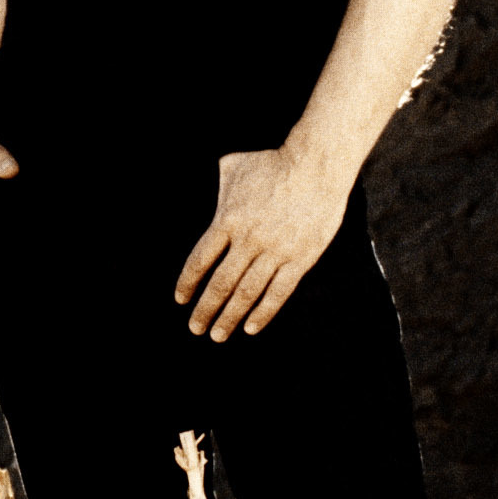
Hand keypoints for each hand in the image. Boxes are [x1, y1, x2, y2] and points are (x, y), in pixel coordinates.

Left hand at [176, 145, 354, 341]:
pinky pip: (278, 292)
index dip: (188, 283)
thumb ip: (218, 184)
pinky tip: (251, 327)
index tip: (181, 300)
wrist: (316, 166)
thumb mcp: (234, 166)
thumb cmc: (273, 163)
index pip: (200, 260)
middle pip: (220, 283)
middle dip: (206, 309)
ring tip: (218, 335)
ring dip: (230, 317)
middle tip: (195, 328)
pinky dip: (263, 312)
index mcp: (227, 220)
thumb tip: (211, 189)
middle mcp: (248, 240)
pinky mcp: (300, 259)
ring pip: (246, 293)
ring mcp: (275, 252)